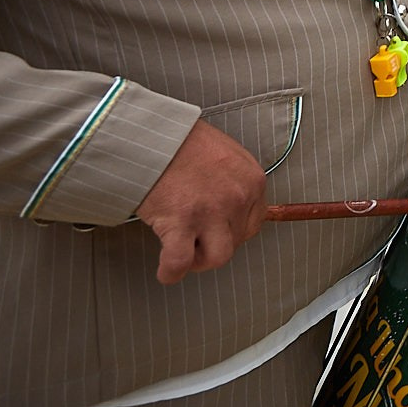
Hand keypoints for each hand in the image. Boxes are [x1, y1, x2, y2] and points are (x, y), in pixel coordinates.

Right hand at [136, 120, 267, 284]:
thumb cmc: (184, 142)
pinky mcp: (180, 222)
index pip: (254, 221)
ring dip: (200, 261)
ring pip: (217, 257)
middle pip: (237, 240)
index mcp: (252, 180)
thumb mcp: (226, 155)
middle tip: (197, 238)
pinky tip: (165, 269)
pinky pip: (180, 262)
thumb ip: (235, 181)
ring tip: (185, 251)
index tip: (218, 229)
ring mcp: (210, 212)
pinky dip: (171, 272)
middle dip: (216, 243)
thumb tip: (233, 207)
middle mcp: (237, 198)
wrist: (153, 135)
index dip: (234, 229)